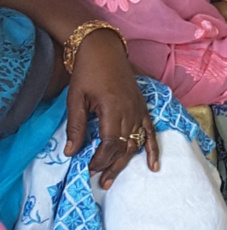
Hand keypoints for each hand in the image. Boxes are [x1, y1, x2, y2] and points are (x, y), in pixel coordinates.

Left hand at [64, 29, 158, 188]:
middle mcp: (130, 110)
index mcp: (113, 107)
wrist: (104, 47)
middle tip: (100, 182)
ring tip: (112, 178)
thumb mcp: (76, 98)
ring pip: (136, 141)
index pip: (110, 144)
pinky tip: (153, 165)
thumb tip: (70, 153)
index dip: (100, 161)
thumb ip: (76, 126)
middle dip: (111, 167)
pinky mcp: (142, 105)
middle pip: (124, 146)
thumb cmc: (87, 71)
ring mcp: (139, 108)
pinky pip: (151, 130)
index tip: (87, 169)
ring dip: (126, 162)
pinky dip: (153, 148)